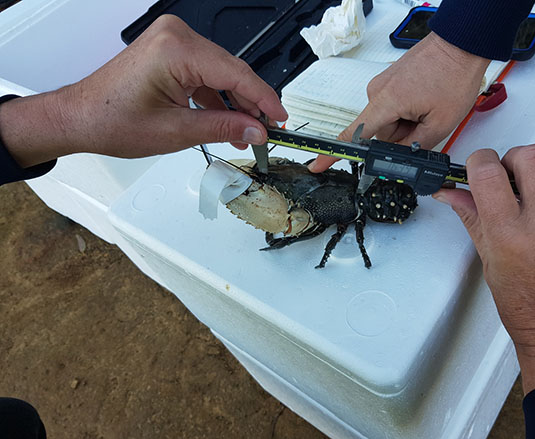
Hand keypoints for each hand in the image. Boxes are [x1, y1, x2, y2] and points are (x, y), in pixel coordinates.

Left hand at [0, 14, 286, 167]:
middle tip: (266, 131)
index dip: (263, 100)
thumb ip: (223, 127)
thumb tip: (256, 130)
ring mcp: (172, 40)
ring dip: (234, 102)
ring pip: (221, 72)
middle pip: (231, 71)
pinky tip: (225, 119)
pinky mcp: (169, 50)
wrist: (81, 117)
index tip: (279, 119)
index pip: (236, 74)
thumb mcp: (177, 132)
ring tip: (245, 132)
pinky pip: (205, 71)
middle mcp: (176, 36)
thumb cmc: (112, 120)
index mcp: (177, 50)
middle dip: (250, 103)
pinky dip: (216, 96)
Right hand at [308, 32, 488, 171]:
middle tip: (426, 122)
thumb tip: (403, 157)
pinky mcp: (390, 81)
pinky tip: (424, 101)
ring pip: (388, 121)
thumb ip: (416, 147)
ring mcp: (383, 84)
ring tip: (428, 107)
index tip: (318, 165)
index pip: (353, 136)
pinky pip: (393, 107)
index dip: (334, 154)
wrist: (461, 43)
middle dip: (402, 136)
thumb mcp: (441, 123)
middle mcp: (377, 91)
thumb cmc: (453, 74)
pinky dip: (408, 110)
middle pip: (380, 133)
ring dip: (407, 122)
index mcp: (386, 101)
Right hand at [434, 145, 534, 393]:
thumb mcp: (489, 262)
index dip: (478, 163)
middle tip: (510, 178)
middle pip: (530, 155)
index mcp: (510, 235)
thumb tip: (453, 193)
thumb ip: (472, 217)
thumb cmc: (529, 309)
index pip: (487, 171)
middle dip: (513, 160)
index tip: (479, 170)